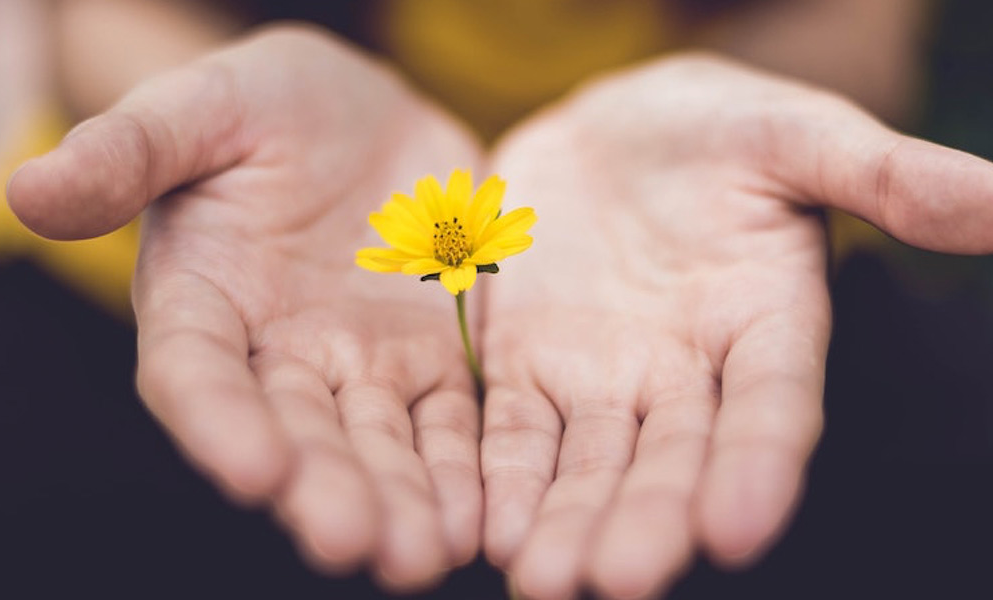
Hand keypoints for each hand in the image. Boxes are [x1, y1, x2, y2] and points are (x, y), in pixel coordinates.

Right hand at [8, 26, 483, 589]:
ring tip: (423, 555)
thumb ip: (132, 150)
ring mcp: (361, 363)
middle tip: (354, 543)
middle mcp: (278, 353)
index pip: (198, 373)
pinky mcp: (431, 358)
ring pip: (379, 443)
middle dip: (324, 489)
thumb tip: (31, 189)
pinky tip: (478, 517)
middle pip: (297, 432)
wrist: (366, 115)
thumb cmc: (269, 105)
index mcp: (205, 300)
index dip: (219, 422)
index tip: (254, 470)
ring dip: (400, 501)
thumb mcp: (204, 107)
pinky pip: (449, 421)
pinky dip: (462, 468)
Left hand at [481, 53, 992, 598]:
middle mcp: (687, 373)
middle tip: (618, 581)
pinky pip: (515, 429)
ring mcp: (603, 376)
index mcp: (765, 324)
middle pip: (672, 458)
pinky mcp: (529, 365)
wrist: (613, 132)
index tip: (738, 528)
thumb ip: (885, 175)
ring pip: (590, 463)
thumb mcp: (796, 134)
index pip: (772, 407)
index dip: (760, 465)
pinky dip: (502, 477)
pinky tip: (489, 528)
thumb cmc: (718, 129)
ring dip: (567, 521)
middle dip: (647, 520)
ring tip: (545, 580)